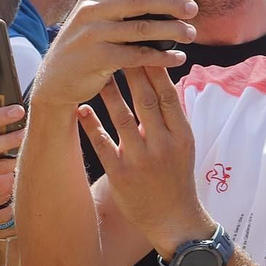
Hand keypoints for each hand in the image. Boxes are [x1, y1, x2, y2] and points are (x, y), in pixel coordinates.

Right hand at [31, 0, 195, 112]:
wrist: (54, 82)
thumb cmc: (81, 48)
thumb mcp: (90, 21)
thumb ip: (115, 7)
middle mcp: (90, 12)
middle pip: (139, 1)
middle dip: (171, 3)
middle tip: (192, 9)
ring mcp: (92, 35)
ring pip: (142, 28)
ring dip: (172, 31)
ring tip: (190, 34)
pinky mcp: (98, 58)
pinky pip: (138, 55)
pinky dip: (162, 57)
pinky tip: (176, 58)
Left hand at [79, 65, 211, 255]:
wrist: (173, 220)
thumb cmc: (176, 178)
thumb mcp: (184, 145)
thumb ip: (172, 118)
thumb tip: (164, 82)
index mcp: (182, 135)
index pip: (169, 95)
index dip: (156, 70)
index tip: (145, 46)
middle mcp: (163, 145)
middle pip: (146, 101)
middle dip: (133, 73)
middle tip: (118, 47)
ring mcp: (142, 160)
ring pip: (123, 119)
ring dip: (109, 94)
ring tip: (96, 73)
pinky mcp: (121, 175)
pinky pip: (103, 145)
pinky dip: (92, 126)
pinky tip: (81, 110)